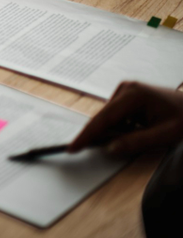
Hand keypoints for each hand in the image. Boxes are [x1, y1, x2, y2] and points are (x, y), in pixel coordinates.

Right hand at [68, 82, 182, 155]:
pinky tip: (140, 129)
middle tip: (114, 147)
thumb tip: (110, 149)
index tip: (72, 147)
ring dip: (117, 131)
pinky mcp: (129, 95)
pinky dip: (122, 126)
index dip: (87, 135)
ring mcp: (127, 90)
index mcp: (134, 95)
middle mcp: (127, 88)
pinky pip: (116, 115)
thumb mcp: (165, 135)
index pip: (103, 118)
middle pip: (104, 117)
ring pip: (110, 117)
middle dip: (104, 134)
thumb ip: (136, 142)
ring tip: (144, 135)